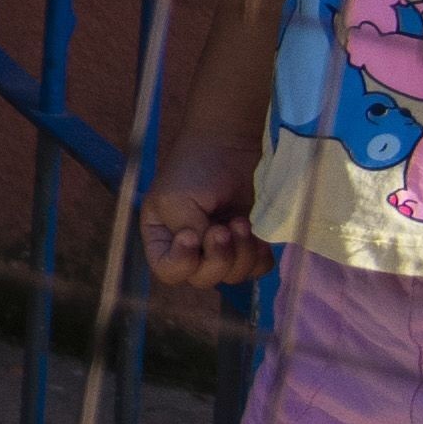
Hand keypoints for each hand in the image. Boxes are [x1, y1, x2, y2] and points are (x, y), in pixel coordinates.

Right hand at [132, 161, 271, 305]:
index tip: (193, 234)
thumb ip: (188, 231)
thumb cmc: (194, 168)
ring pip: (233, 276)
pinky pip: (257, 269)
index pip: (168, 271)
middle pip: (203, 279)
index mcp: (163, 238)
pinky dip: (259, 255)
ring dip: (241, 253)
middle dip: (218, 257)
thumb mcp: (177, 200)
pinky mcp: (248, 243)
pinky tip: (256, 232)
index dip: (183, 262)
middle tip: (225, 227)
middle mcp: (190, 250)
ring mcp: (221, 249)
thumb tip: (207, 250)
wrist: (229, 144)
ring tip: (241, 221)